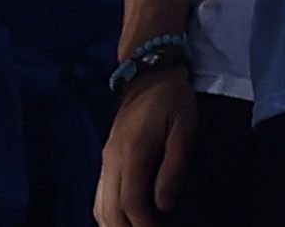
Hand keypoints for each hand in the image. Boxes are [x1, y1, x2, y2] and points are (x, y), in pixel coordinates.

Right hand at [95, 65, 195, 226]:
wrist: (149, 72)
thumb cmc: (172, 101)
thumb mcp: (184, 129)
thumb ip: (174, 168)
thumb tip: (164, 206)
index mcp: (132, 151)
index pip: (130, 202)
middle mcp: (112, 158)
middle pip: (109, 211)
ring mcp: (106, 159)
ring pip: (100, 207)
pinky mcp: (107, 158)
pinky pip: (100, 196)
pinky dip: (109, 215)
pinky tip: (126, 221)